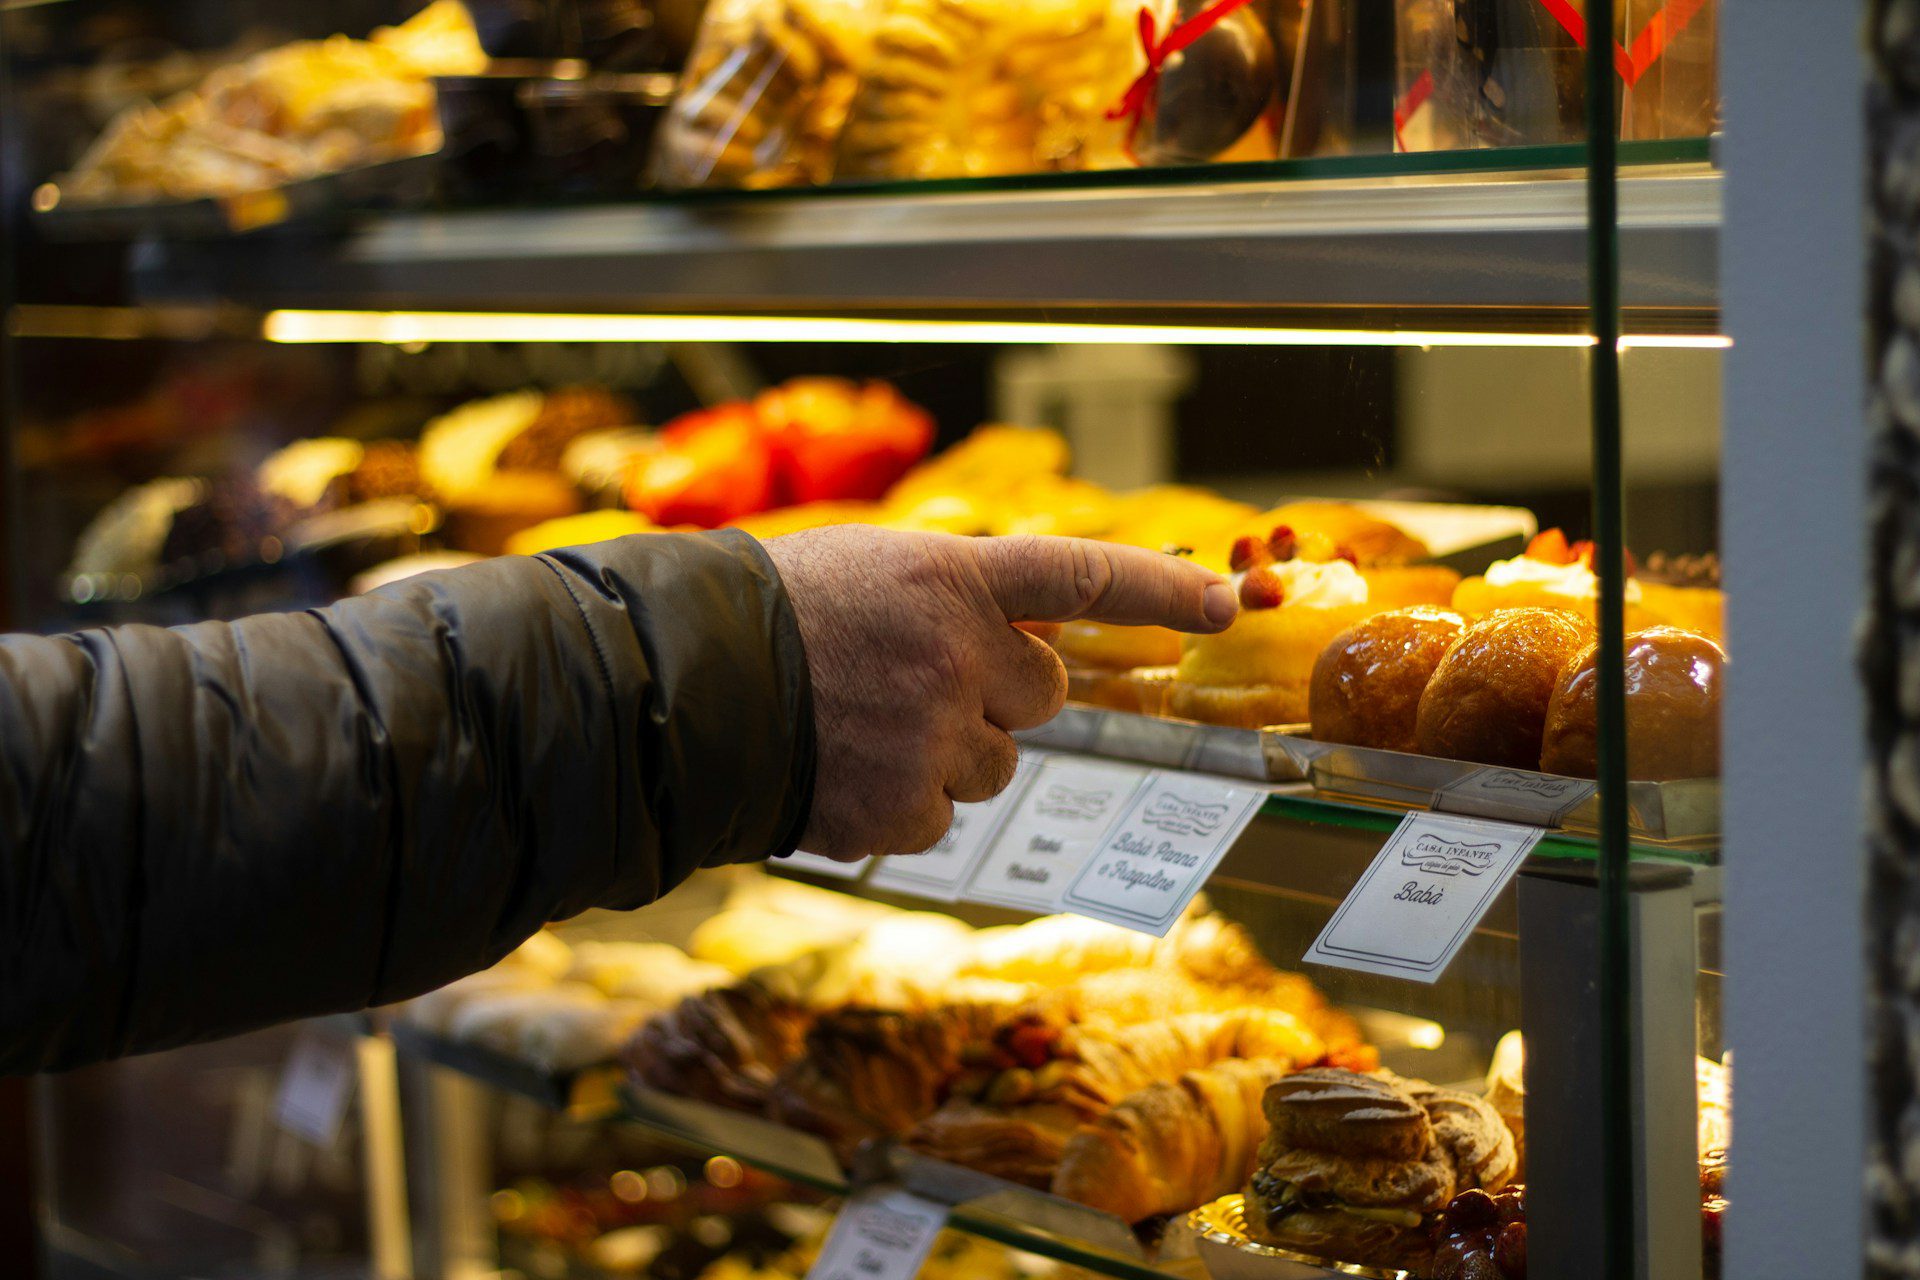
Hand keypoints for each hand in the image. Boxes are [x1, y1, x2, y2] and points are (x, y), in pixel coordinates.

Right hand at [763, 527, 1236, 859]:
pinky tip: (844, 771)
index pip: (1082, 575)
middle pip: (1042, 693)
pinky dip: (903, 802)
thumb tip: (1031, 646)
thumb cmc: (770, 618)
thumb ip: (957, 598)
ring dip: (947, 751)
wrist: (679, 689)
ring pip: (994, 763)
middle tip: (917, 682)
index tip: (1226, 604)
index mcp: (951, 577)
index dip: (1161, 589)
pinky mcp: (905, 807)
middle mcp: (958, 654)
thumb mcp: (870, 571)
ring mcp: (934, 736)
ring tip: (861, 726)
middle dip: (997, 693)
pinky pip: (942, 815)